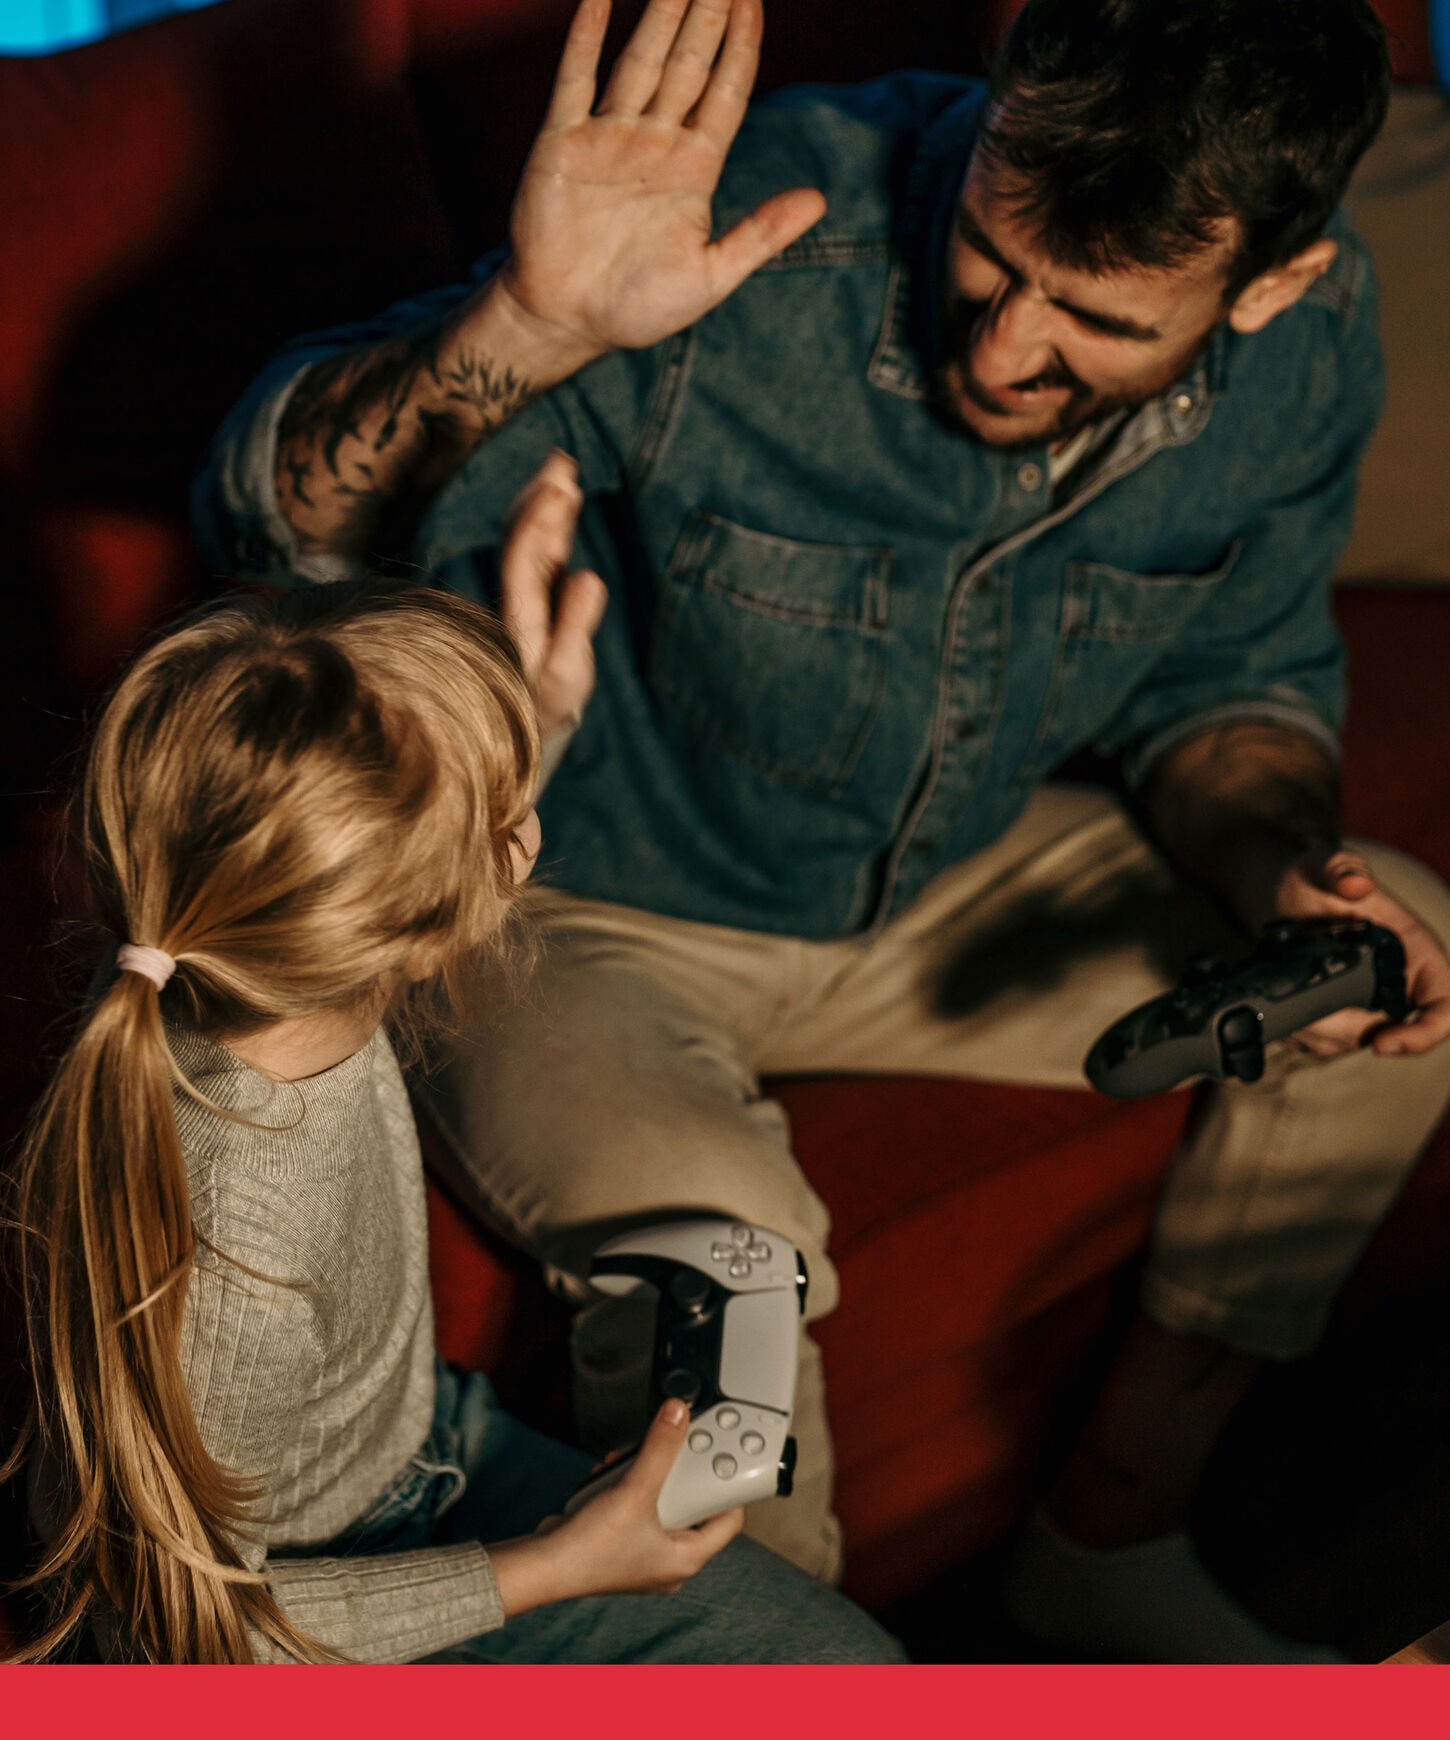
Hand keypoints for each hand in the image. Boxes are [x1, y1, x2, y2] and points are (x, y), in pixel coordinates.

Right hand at [498, 0, 825, 356]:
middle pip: (689, 61)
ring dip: (659, 12)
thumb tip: (819, 200)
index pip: (727, 90)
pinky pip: (575, 79)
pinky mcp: (562, 144)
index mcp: (694, 168)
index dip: (743, 44)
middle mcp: (655, 142)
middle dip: (708, 11)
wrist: (567, 322)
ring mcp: (609, 137)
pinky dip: (585, 36)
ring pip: (640, 60)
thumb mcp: (710, 277)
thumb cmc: (640, 307)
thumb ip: (760, 234)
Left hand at [500, 449, 606, 738]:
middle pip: (520, 536)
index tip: (559, 489)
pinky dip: (550, 515)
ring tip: (561, 464)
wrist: (529, 712)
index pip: (523, 558)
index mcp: (518, 615)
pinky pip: (539, 543)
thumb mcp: (565, 673)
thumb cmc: (546, 697)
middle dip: (539, 498)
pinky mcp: (537, 589)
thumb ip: (574, 626)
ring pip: (527, 534)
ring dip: (543, 498)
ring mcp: (524, 589)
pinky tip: (563, 493)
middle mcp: (515, 595)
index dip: (538, 521)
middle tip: (560, 463)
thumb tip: (589, 577)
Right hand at [533, 1399, 744, 1600]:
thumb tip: (678, 1414)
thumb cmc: (591, 1549)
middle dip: (679, 1474)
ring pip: (662, 1504)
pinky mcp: (622, 1545)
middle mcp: (669, 1562)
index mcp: (686, 1559)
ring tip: (635, 1461)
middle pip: (693, 1506)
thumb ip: (660, 1448)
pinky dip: (628, 1488)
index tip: (722, 1457)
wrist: (543, 1567)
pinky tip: (613, 1474)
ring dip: (648, 1477)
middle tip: (676, 1448)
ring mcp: (644, 1555)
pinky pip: (637, 1508)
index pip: (728, 1519)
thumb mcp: (634, 1490)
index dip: (727, 1485)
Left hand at [1268, 847, 1449, 1057]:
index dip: (1425, 1033)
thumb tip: (1357, 883)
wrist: (1280, 893)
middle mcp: (1399, 981)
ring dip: (1317, 1036)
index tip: (1383, 1044)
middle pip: (1388, 1032)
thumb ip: (1341, 868)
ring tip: (1287, 1013)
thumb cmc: (1313, 875)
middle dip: (1343, 1034)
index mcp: (1416, 950)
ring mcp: (1369, 1001)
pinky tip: (1282, 1017)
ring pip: (1352, 1041)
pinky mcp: (1339, 1012)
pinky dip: (1302, 1035)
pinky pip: (1327, 1040)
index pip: (1443, 1005)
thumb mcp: (1324, 863)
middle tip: (1303, 1020)